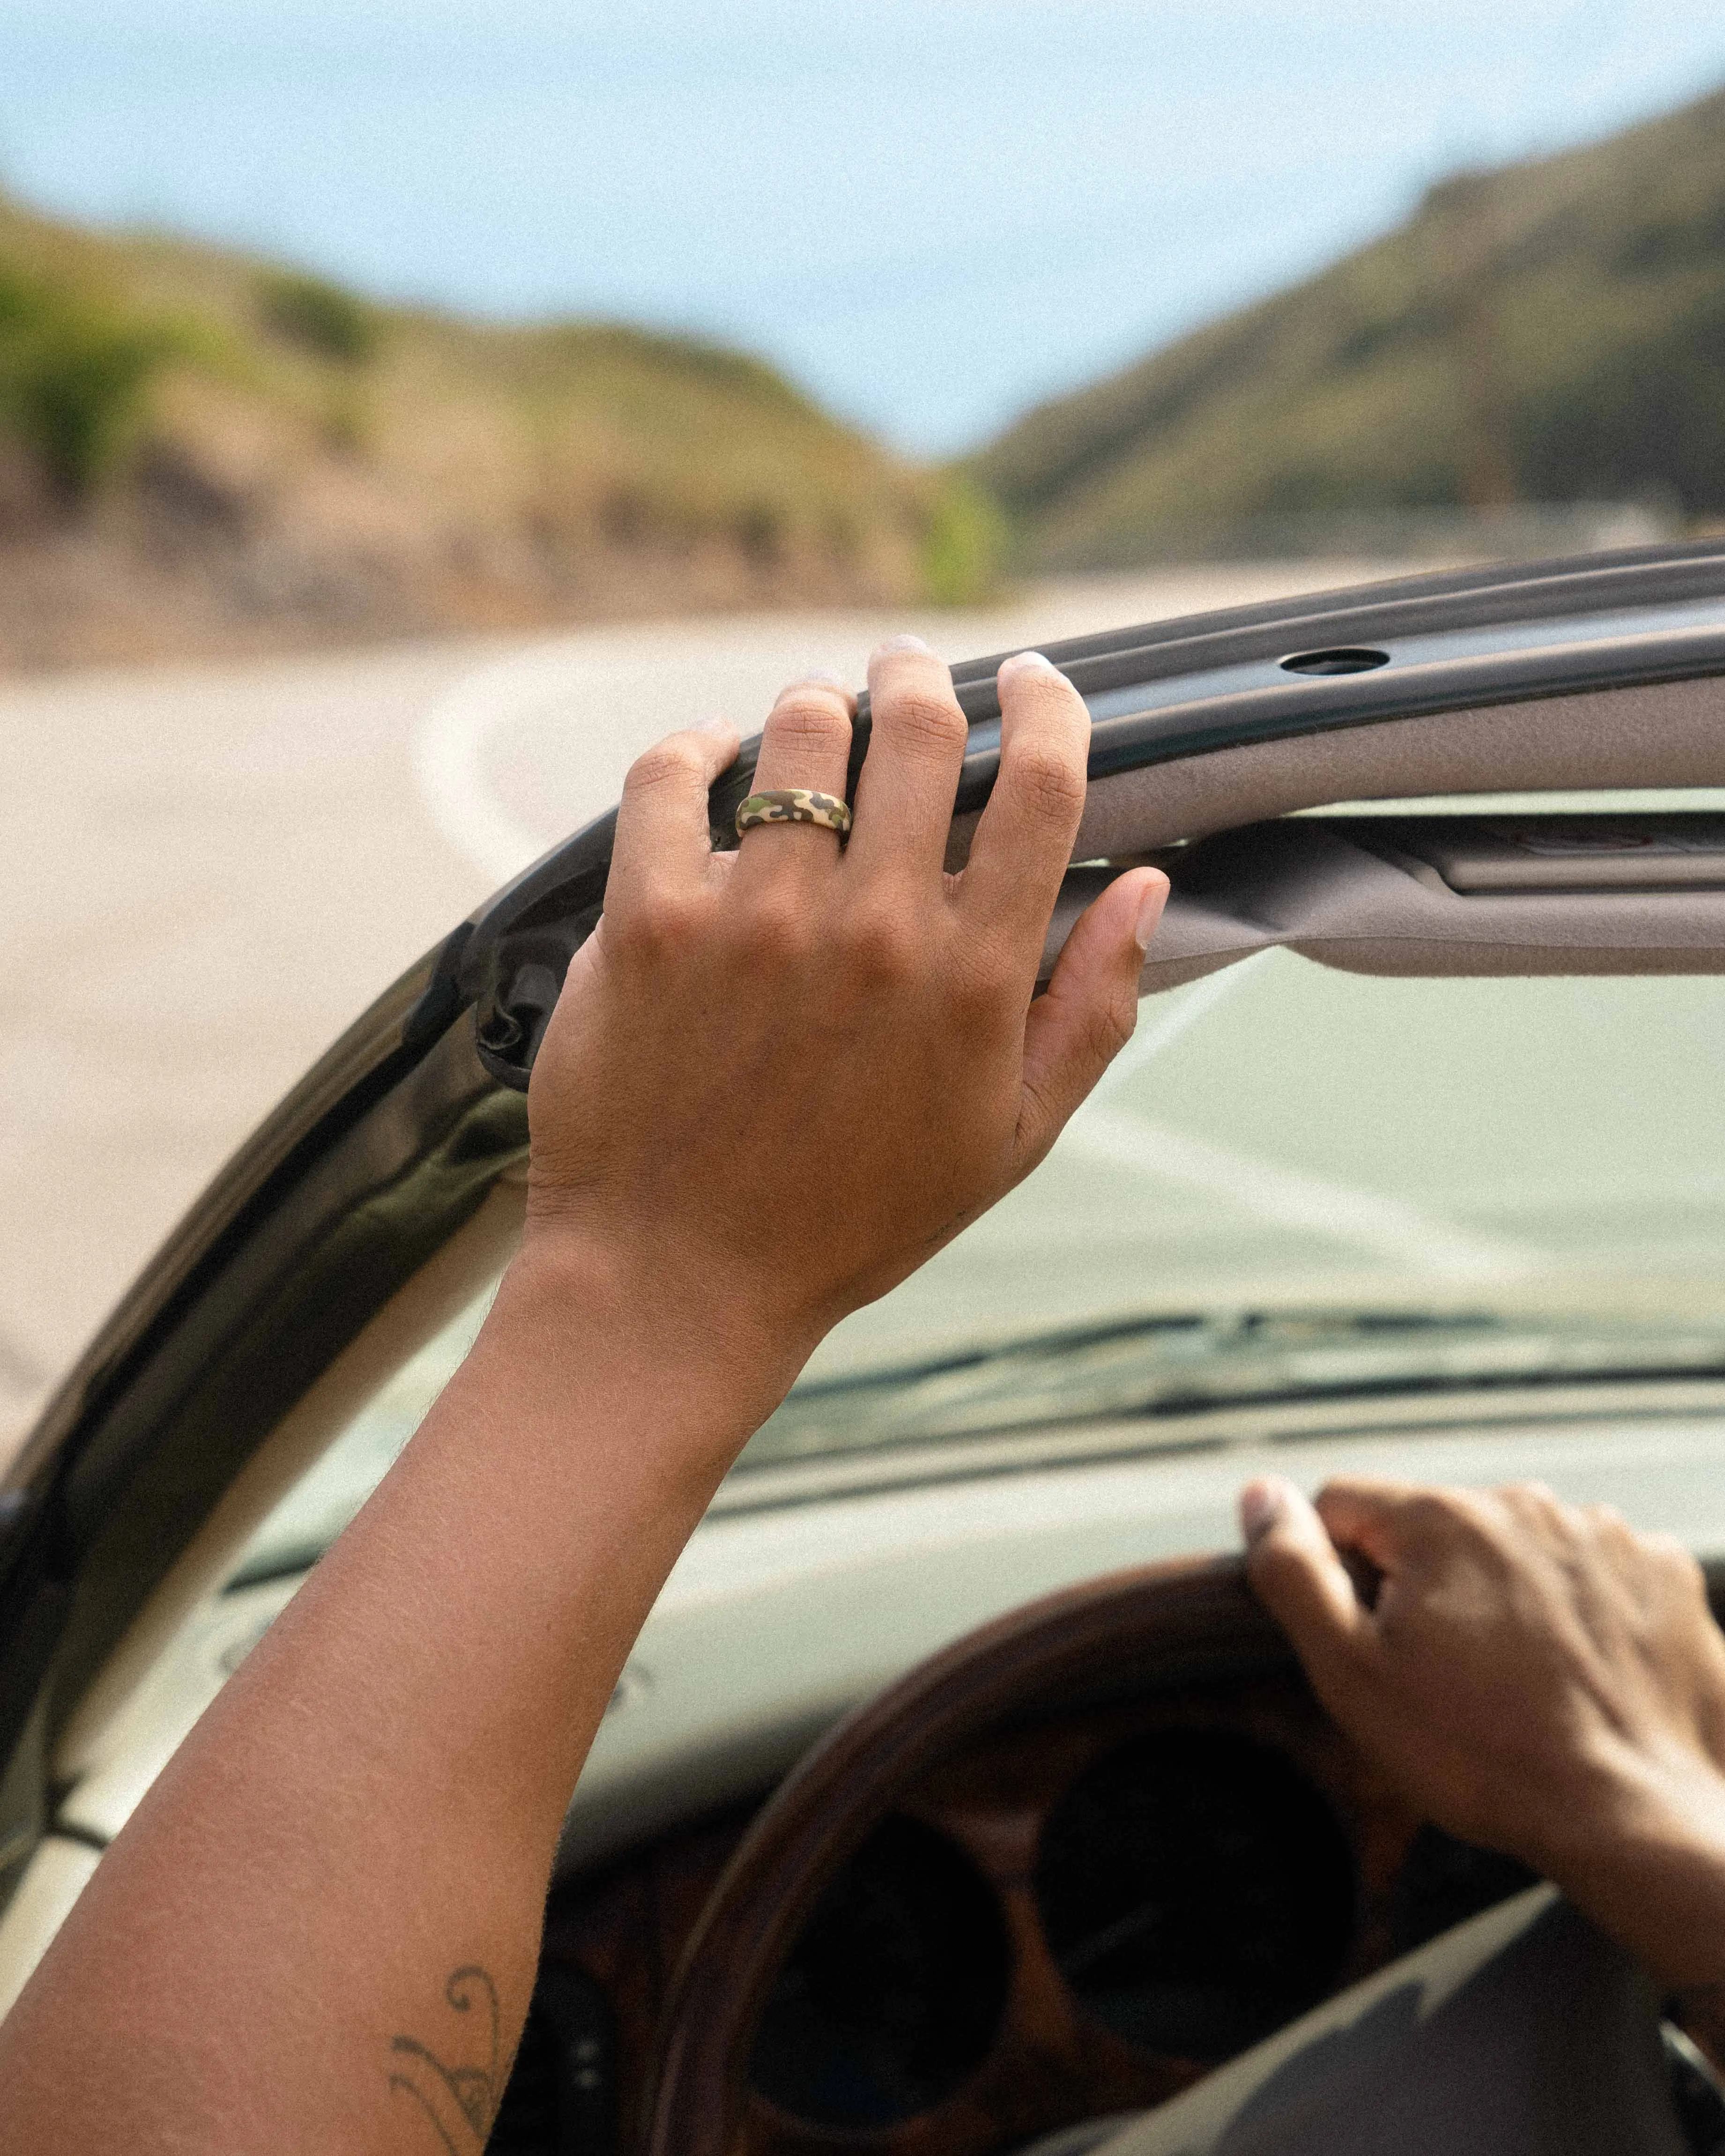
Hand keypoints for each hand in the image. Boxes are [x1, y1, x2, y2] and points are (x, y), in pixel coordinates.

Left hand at [522, 635, 1166, 1410]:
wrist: (679, 1281)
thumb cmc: (854, 1217)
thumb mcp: (1013, 1138)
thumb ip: (1091, 1007)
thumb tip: (1146, 884)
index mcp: (972, 977)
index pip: (1040, 783)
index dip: (1048, 705)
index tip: (1035, 682)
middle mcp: (869, 930)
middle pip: (917, 723)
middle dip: (921, 674)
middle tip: (909, 672)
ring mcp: (753, 921)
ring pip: (798, 730)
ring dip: (817, 709)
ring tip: (815, 725)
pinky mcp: (646, 923)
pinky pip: (669, 778)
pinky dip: (696, 749)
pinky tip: (714, 759)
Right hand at [1241, 1473, 1724, 1982]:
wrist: (1639, 1821)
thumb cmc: (1487, 1758)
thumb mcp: (1353, 1674)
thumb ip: (1294, 1571)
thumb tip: (1259, 1495)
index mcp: (1443, 1518)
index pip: (1345, 1505)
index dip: (1337, 1573)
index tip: (1373, 1640)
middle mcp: (1527, 1505)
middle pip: (1435, 1529)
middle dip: (1426, 1586)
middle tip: (1447, 1676)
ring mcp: (1604, 1535)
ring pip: (1513, 1549)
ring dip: (1504, 1595)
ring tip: (1519, 1681)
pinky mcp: (1664, 1573)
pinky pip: (1589, 1570)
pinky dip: (1578, 1610)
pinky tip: (1578, 1671)